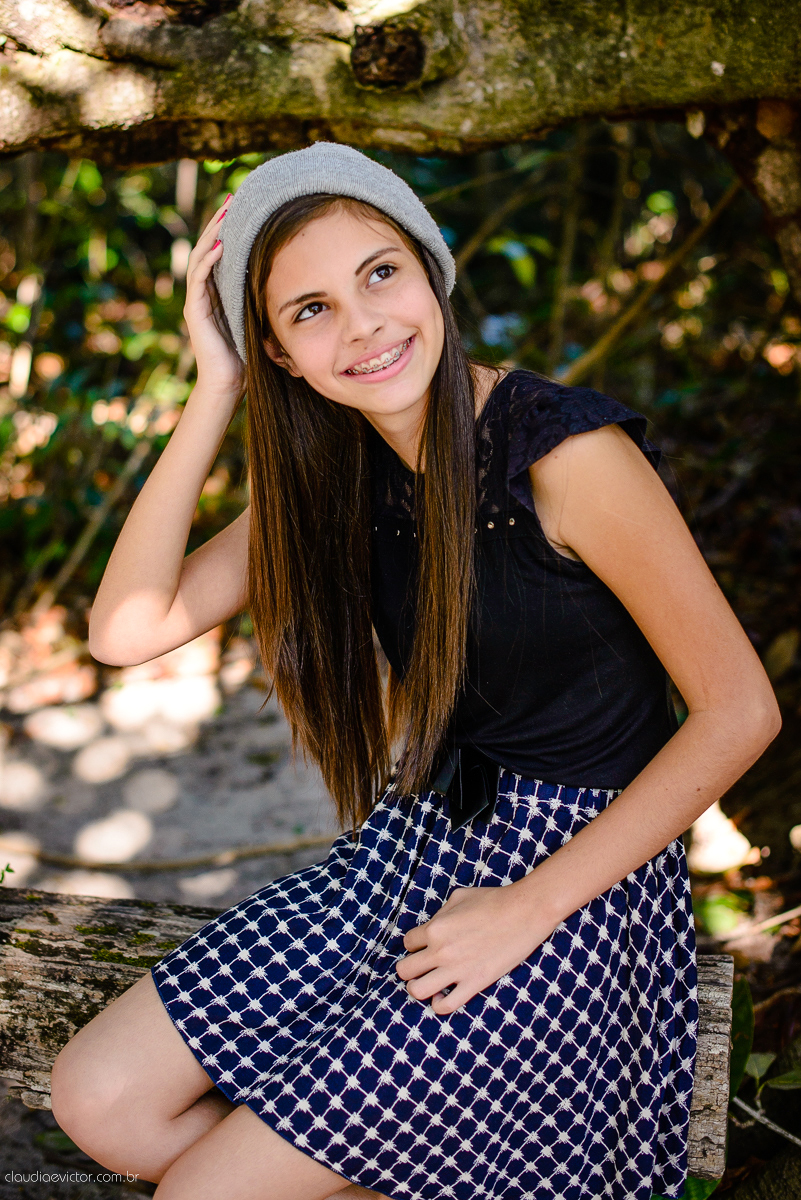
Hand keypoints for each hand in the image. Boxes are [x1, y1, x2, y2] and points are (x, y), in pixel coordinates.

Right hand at [183, 195, 243, 401]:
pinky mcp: (194, 311)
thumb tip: (292, 279)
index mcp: (219, 292)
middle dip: (220, 222)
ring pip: (201, 256)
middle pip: (209, 247)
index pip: (222, 252)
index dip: (231, 229)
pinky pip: (199, 278)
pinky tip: (220, 245)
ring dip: (212, 233)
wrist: (229, 384)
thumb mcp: (260, 318)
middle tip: (233, 198)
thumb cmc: (248, 357)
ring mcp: (197, 300)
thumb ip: (263, 298)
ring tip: (225, 213)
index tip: (247, 208)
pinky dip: (208, 260)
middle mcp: (205, 292)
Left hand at [396, 883, 557, 1015]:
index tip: (424, 946)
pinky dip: (437, 1003)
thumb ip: (440, 914)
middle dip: (409, 967)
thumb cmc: (493, 900)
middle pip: (404, 969)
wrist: (524, 913)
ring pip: (417, 990)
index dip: (415, 944)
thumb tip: (433, 927)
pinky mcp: (474, 984)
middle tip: (421, 966)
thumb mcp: (458, 897)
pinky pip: (445, 1006)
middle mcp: (441, 951)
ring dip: (416, 987)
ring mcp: (457, 970)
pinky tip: (442, 994)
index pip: (407, 943)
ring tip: (426, 982)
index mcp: (435, 928)